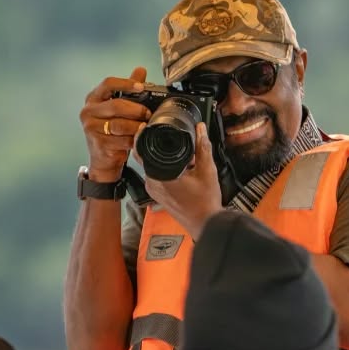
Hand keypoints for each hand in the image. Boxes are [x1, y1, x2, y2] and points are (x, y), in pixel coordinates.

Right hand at [79, 67, 151, 181]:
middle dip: (135, 109)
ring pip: (119, 124)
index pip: (108, 84)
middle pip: (115, 105)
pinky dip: (132, 139)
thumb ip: (128, 90)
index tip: (141, 87)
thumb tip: (140, 70)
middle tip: (148, 113)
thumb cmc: (110, 131)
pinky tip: (137, 139)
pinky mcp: (97, 143)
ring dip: (135, 125)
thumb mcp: (118, 108)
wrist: (103, 159)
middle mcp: (88, 112)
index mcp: (93, 99)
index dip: (126, 83)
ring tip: (144, 126)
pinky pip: (120, 139)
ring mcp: (91, 128)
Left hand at [143, 123, 223, 238]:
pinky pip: (156, 175)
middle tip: (167, 136)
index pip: (141, 151)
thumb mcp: (207, 170)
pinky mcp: (158, 195)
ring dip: (162, 158)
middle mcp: (152, 184)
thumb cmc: (205, 203)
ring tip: (179, 153)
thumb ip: (203, 146)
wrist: (206, 224)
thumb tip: (200, 129)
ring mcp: (154, 191)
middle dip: (156, 145)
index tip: (145, 125)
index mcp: (158, 177)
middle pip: (146, 157)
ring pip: (152, 166)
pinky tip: (180, 167)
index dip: (142, 135)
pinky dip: (164, 168)